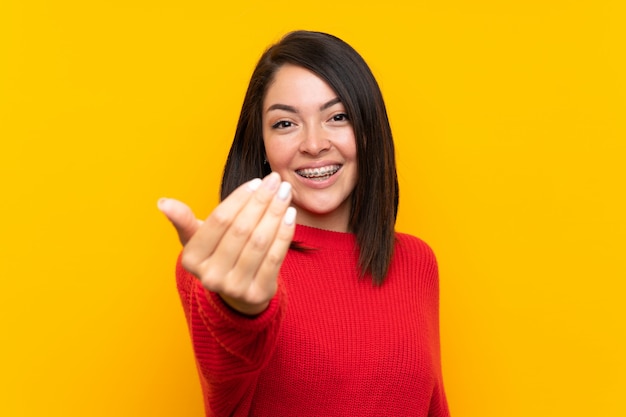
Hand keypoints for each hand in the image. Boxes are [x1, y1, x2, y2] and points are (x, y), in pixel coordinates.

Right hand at [158, 172, 295, 314]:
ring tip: (285, 192)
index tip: (256, 181)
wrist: (237, 292)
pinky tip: (290, 214)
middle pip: (241, 230)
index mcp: (192, 259)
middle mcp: (210, 276)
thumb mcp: (197, 239)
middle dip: (261, 201)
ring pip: (260, 242)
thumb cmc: (217, 254)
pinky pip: (275, 258)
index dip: (239, 199)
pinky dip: (284, 233)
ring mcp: (235, 288)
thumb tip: (163, 202)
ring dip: (275, 213)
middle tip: (275, 180)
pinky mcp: (257, 294)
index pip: (219, 220)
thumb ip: (183, 220)